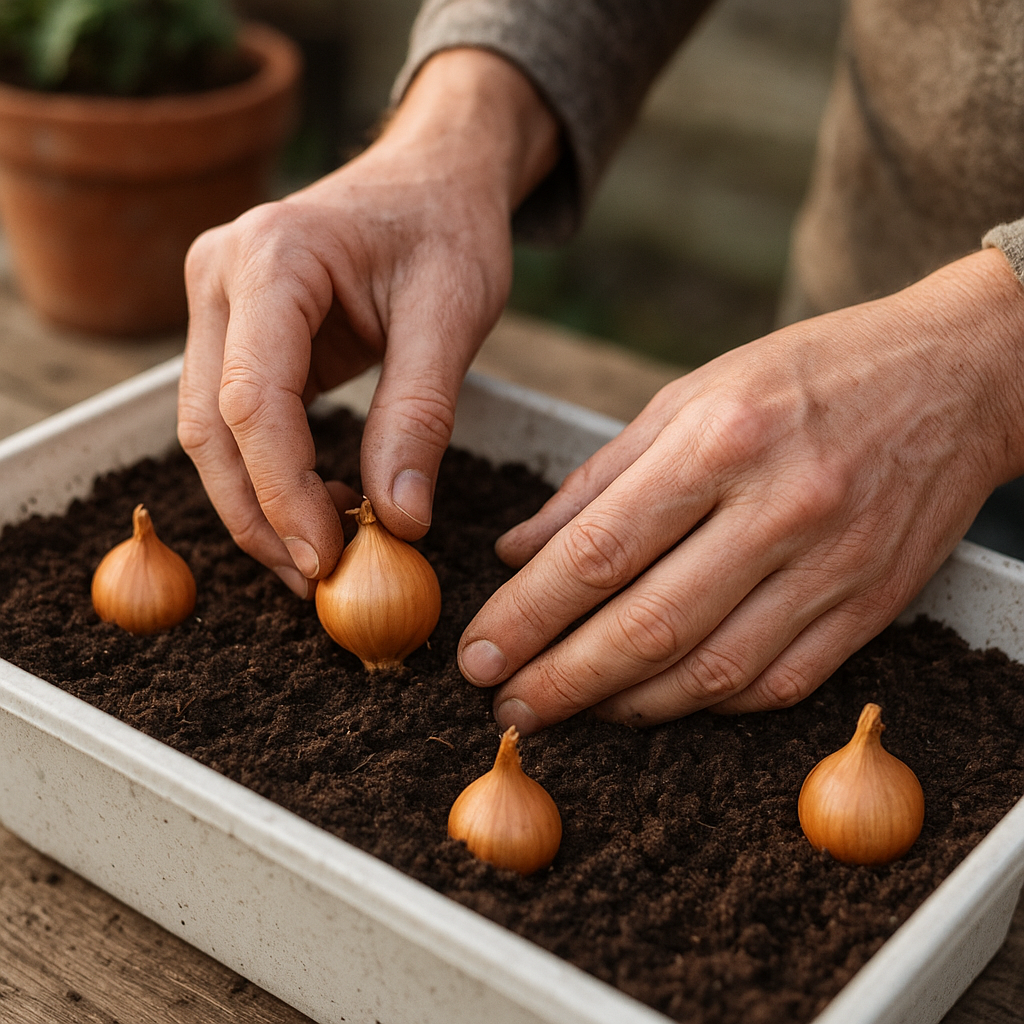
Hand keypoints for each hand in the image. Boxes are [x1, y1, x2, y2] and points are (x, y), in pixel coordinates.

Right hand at [177, 49, 557, 595]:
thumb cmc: (447, 229)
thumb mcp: (452, 316)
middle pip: (212, 428)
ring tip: (324, 556)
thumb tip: (399, 522)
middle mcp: (221, 276)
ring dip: (259, 506)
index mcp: (271, 258)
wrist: (432, 178)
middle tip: (319, 582)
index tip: (328, 560)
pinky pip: (236, 420)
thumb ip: (419, 417)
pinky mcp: (235, 333)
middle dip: (262, 517)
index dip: (284, 494)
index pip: (253, 401)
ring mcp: (218, 304)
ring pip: (211, 433)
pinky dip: (271, 475)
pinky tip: (319, 508)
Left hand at [458, 248, 1023, 731]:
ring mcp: (833, 566)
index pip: (600, 550)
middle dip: (561, 679)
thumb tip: (522, 551)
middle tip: (505, 703)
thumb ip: (599, 479)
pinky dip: (705, 704)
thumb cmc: (806, 376)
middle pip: (648, 624)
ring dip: (625, 706)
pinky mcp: (871, 607)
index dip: (528, 614)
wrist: (956, 378)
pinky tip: (654, 703)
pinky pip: (777, 684)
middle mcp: (779, 509)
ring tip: (567, 712)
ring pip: (711, 670)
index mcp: (721, 440)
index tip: (478, 652)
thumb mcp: (690, 394)